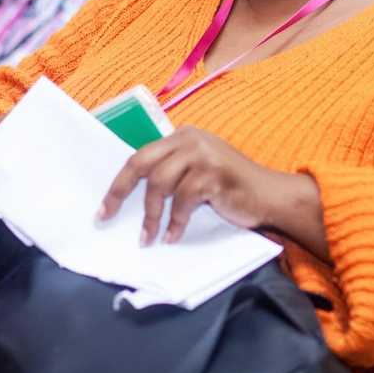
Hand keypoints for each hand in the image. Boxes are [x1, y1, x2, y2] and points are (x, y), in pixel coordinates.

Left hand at [98, 126, 278, 245]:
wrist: (269, 195)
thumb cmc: (230, 186)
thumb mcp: (198, 169)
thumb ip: (172, 170)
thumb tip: (132, 194)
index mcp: (183, 135)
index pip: (141, 155)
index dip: (119, 183)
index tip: (104, 208)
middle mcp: (190, 139)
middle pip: (142, 163)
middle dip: (120, 192)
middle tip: (107, 217)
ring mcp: (202, 154)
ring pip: (160, 184)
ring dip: (152, 216)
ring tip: (149, 237)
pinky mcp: (213, 174)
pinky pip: (182, 201)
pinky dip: (175, 223)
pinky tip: (174, 236)